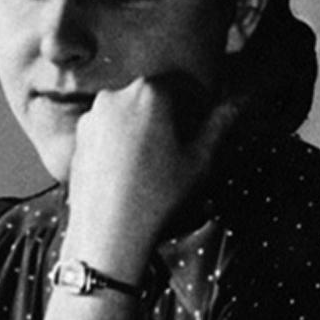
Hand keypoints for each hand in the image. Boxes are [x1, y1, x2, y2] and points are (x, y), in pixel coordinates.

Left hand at [62, 73, 237, 277]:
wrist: (108, 235)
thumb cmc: (157, 198)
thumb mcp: (201, 159)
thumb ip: (221, 122)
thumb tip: (241, 100)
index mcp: (149, 92)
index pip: (184, 84)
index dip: (200, 101)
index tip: (207, 119)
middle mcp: (115, 96)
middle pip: (154, 96)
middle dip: (173, 113)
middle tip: (186, 143)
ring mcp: (92, 117)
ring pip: (130, 113)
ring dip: (147, 127)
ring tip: (158, 161)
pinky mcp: (78, 139)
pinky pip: (109, 131)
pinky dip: (123, 142)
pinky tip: (133, 170)